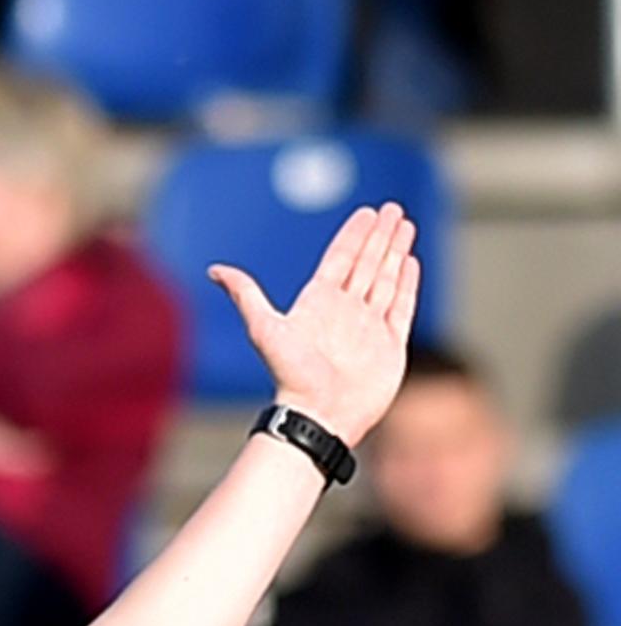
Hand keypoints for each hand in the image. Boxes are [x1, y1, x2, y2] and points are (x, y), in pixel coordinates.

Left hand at [210, 200, 419, 448]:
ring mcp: (369, 328)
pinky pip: (401, 308)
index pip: (340, 259)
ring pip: (386, 279)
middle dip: (380, 236)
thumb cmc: (291, 378)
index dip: (354, 235)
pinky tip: (410, 262)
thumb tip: (214, 271)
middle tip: (392, 208)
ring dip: (396, 252)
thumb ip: (246, 295)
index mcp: (319, 304)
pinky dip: (407, 285)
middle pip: (367, 263)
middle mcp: (345, 312)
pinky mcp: (390, 346)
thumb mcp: (264, 329)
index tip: (367, 211)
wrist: (319, 417)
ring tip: (405, 225)